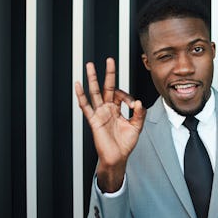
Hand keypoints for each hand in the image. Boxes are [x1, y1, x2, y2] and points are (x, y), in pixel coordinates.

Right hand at [75, 57, 146, 191]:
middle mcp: (107, 109)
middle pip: (107, 87)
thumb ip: (139, 114)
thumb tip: (139, 102)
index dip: (128, 96)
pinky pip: (86, 106)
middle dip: (109, 74)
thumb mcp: (136, 127)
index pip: (121, 95)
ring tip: (89, 65)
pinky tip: (78, 85)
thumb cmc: (125, 144)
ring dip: (93, 79)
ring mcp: (100, 113)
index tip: (133, 105)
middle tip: (109, 60)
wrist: (117, 158)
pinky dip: (81, 95)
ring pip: (95, 92)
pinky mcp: (94, 120)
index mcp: (117, 109)